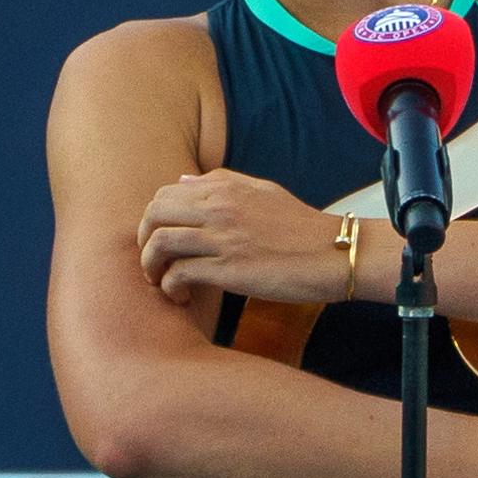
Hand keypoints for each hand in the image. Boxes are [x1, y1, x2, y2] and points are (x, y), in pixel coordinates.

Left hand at [137, 169, 346, 305]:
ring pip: (159, 244)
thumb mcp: (262, 190)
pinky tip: (182, 296)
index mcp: (224, 187)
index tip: (159, 239)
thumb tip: (181, 182)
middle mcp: (218, 208)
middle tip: (152, 262)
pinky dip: (171, 287)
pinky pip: (179, 274)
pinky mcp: (229, 270)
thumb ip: (220, 182)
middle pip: (153, 216)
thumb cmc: (301, 226)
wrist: (334, 252)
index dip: (152, 219)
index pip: (164, 194)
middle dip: (143, 242)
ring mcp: (222, 238)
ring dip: (150, 267)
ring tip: (160, 282)